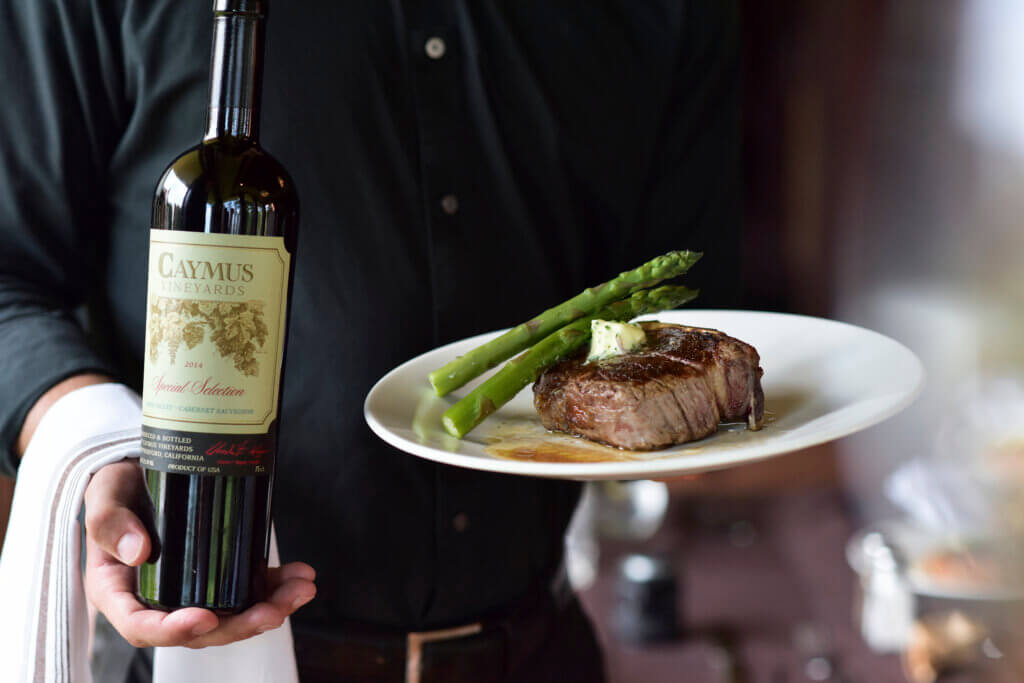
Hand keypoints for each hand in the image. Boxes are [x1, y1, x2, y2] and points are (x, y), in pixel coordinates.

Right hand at [83, 460, 315, 648]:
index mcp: (119, 593)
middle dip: (240, 625)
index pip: (144, 627)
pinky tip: (299, 576)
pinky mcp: (216, 575)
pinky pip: (245, 589)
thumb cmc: (114, 488)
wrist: (138, 472)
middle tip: (274, 611)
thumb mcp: (104, 498)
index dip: (176, 631)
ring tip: (300, 590)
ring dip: (269, 607)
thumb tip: (138, 552)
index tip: (207, 618)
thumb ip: (110, 523)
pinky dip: (274, 586)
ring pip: (230, 614)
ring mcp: (188, 592)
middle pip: (199, 630)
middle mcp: (155, 600)